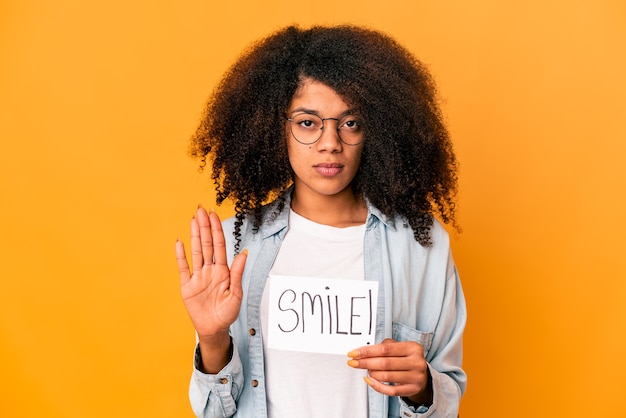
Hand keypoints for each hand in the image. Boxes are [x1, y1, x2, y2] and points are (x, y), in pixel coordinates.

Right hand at [175, 207, 246, 338]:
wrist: (214, 329)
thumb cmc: (227, 312)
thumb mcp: (236, 293)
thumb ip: (237, 273)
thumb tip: (244, 252)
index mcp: (223, 271)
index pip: (219, 246)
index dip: (216, 230)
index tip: (214, 214)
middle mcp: (209, 270)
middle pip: (206, 244)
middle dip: (204, 226)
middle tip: (201, 209)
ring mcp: (197, 277)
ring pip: (196, 252)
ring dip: (194, 235)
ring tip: (193, 219)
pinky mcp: (187, 286)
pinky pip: (183, 268)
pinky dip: (181, 256)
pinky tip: (180, 242)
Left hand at [347, 338, 431, 403]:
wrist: (422, 375)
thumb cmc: (407, 358)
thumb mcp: (400, 347)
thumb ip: (385, 346)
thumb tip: (363, 350)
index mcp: (413, 348)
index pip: (386, 349)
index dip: (368, 351)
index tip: (354, 353)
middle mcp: (416, 362)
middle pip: (385, 363)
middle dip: (365, 363)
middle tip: (353, 362)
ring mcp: (416, 377)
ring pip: (387, 377)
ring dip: (371, 373)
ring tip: (365, 370)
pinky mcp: (412, 389)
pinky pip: (391, 390)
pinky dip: (377, 386)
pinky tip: (370, 380)